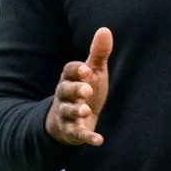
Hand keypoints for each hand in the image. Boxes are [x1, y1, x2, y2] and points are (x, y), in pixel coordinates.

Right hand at [46, 26, 112, 146]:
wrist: (73, 120)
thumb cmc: (85, 92)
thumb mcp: (93, 73)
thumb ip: (98, 54)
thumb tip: (105, 29)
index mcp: (70, 79)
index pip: (68, 71)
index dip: (75, 70)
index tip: (86, 69)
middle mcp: (64, 96)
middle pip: (65, 91)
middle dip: (75, 90)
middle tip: (87, 90)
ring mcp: (66, 114)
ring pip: (67, 112)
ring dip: (75, 111)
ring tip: (85, 110)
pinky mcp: (72, 132)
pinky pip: (77, 134)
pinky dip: (87, 137)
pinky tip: (98, 140)